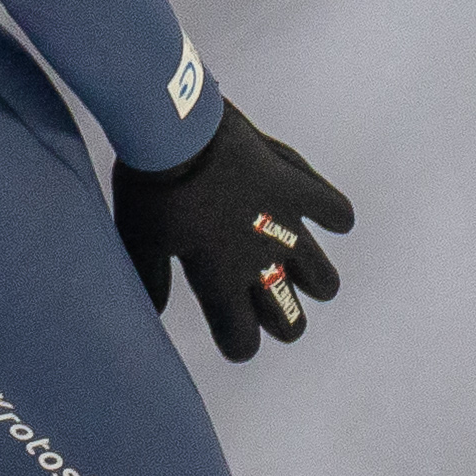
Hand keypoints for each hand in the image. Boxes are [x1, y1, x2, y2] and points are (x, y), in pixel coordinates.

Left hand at [112, 102, 353, 361]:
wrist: (178, 130)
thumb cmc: (153, 187)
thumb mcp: (139, 239)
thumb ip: (151, 280)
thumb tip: (154, 312)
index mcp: (219, 281)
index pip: (242, 340)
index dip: (237, 344)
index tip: (232, 335)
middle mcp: (260, 263)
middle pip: (289, 322)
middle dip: (283, 323)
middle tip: (268, 307)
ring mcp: (285, 227)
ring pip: (322, 279)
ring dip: (314, 282)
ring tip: (298, 270)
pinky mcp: (298, 187)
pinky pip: (335, 211)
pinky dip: (335, 217)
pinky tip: (324, 217)